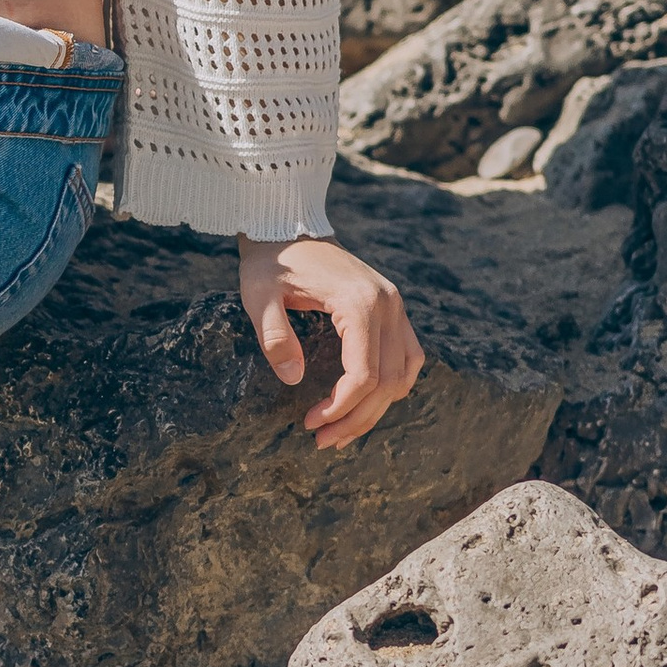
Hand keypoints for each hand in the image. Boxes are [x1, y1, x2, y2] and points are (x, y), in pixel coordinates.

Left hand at [239, 232, 424, 451]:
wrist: (289, 225)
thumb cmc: (272, 261)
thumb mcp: (259, 295)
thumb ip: (274, 336)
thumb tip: (292, 379)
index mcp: (360, 302)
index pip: (365, 373)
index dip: (341, 407)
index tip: (311, 423)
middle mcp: (388, 304)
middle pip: (387, 381)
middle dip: (356, 418)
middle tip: (322, 441)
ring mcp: (395, 306)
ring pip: (403, 374)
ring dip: (376, 408)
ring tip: (340, 432)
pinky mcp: (392, 309)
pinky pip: (407, 356)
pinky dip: (392, 385)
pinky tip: (366, 403)